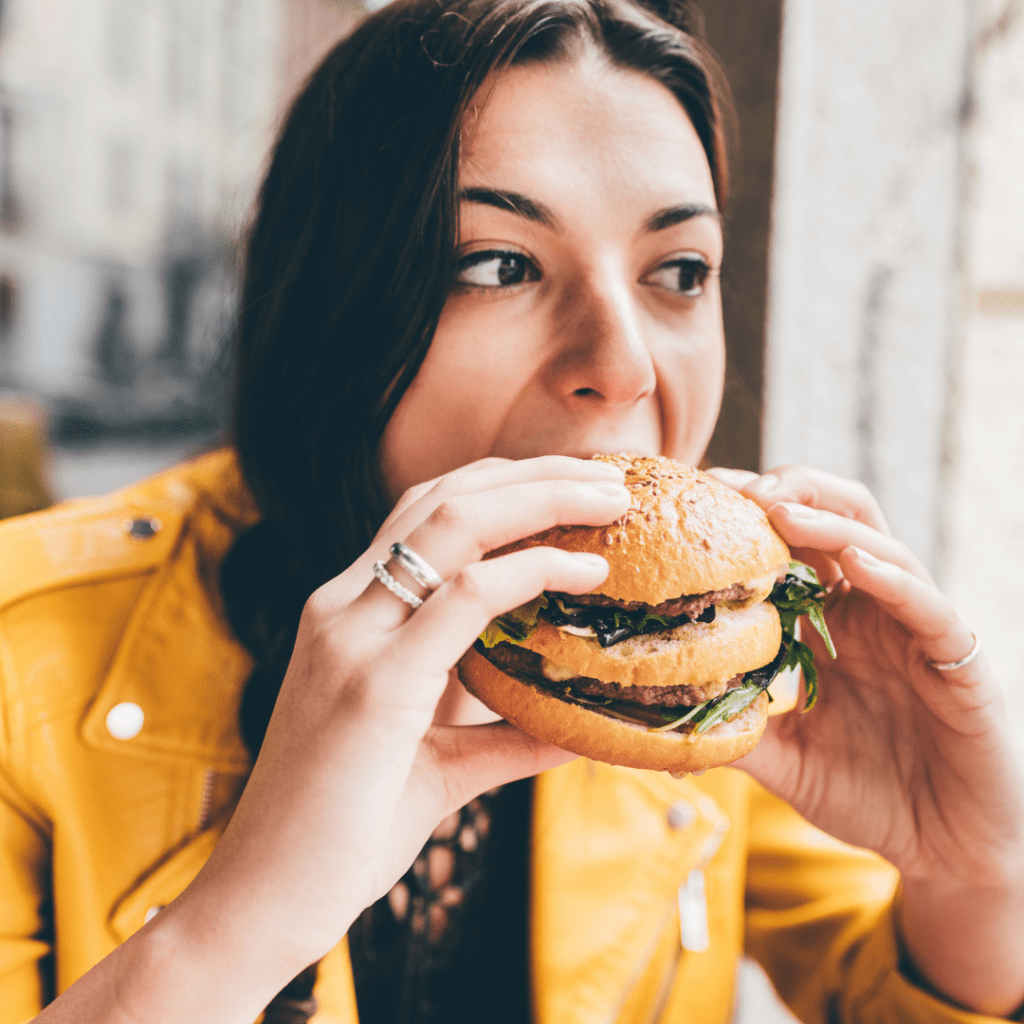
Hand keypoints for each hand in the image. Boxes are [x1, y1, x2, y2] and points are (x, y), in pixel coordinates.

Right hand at [39, 457, 629, 1023]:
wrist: (264, 900)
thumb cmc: (345, 829)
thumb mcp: (437, 763)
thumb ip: (502, 735)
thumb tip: (577, 726)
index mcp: (349, 616)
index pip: (424, 514)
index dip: (502, 485)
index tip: (572, 487)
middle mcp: (342, 608)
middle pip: (445, 497)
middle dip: (534, 474)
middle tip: (610, 477)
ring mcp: (351, 637)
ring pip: (453, 522)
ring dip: (542, 498)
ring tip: (612, 500)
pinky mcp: (373, 683)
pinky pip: (463, 597)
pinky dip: (532, 571)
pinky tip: (585, 573)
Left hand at [708, 465, 1023, 1017]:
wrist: (944, 850)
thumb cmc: (868, 797)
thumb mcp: (785, 761)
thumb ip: (736, 732)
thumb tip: (658, 720)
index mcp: (831, 625)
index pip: (792, 549)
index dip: (751, 518)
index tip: (702, 497)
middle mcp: (872, 614)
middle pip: (839, 521)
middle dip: (792, 492)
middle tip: (738, 488)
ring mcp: (916, 631)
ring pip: (881, 549)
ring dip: (830, 524)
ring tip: (781, 510)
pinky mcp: (958, 660)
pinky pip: (928, 607)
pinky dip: (893, 579)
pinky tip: (855, 563)